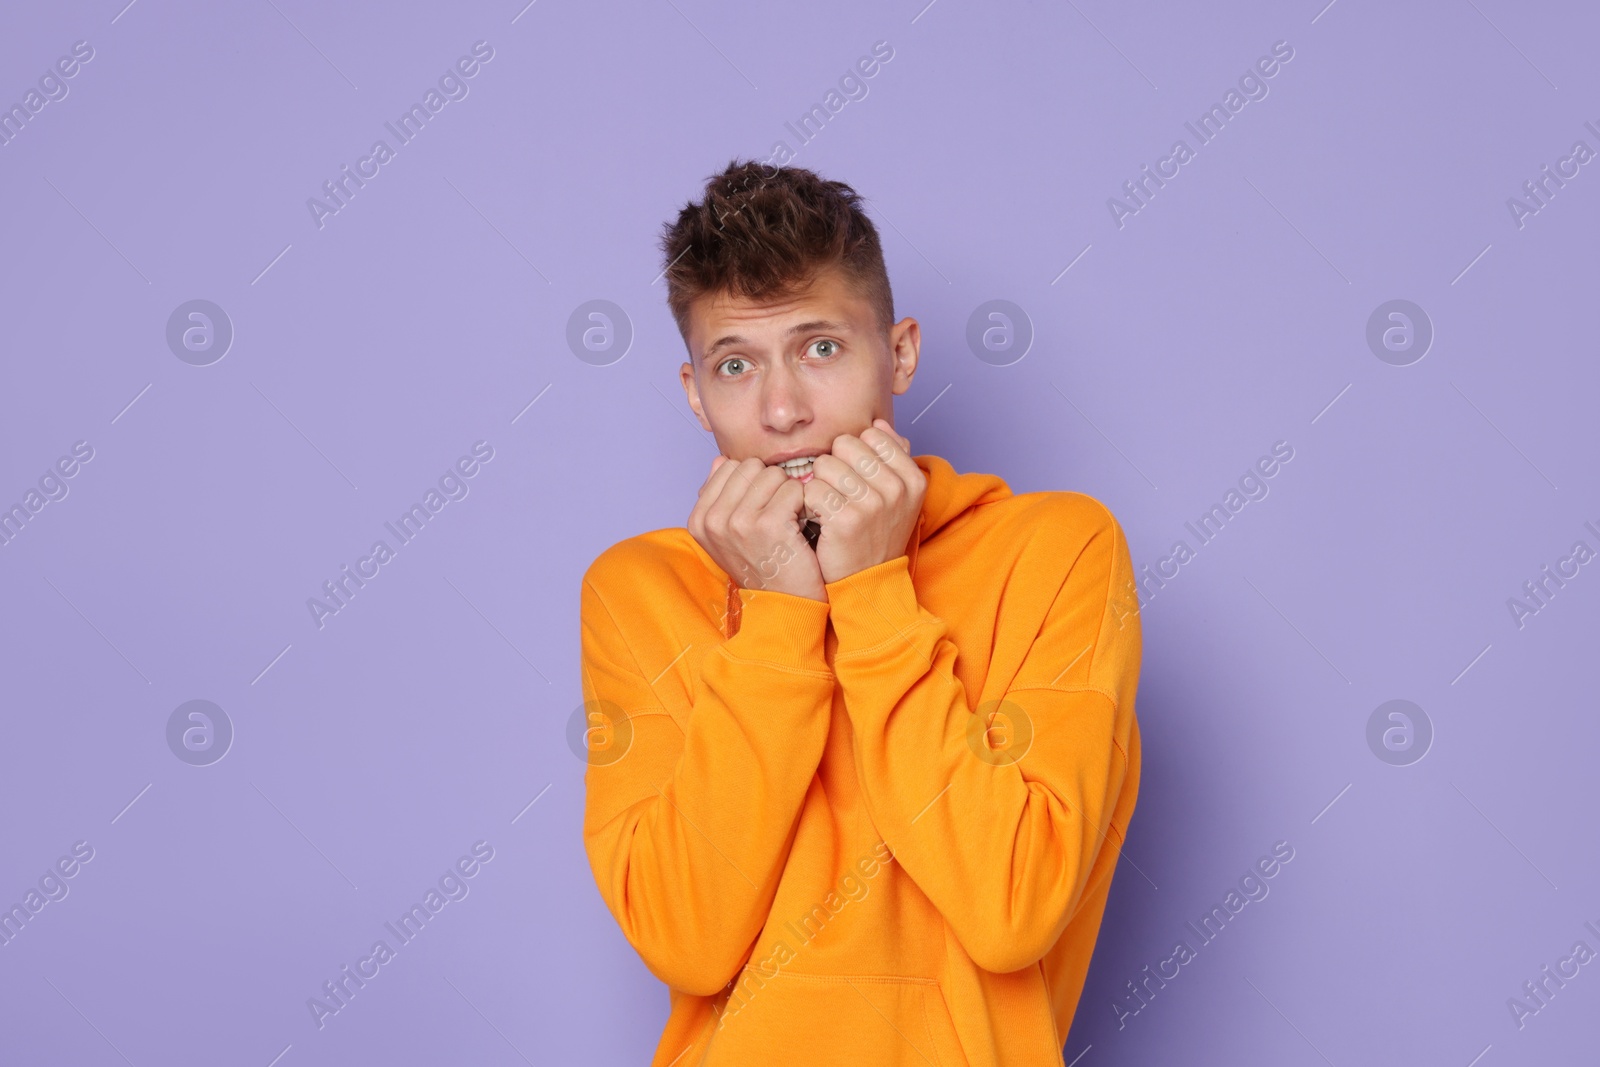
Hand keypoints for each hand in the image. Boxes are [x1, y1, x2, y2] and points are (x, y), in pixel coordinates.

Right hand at [688, 454, 827, 601]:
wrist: (784, 603)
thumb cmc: (762, 563)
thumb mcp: (729, 533)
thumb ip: (721, 495)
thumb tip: (721, 460)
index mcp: (699, 519)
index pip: (729, 466)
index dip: (752, 482)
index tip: (759, 508)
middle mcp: (713, 520)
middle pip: (751, 466)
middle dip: (770, 484)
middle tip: (777, 513)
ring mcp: (739, 522)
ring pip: (774, 474)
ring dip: (788, 493)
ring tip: (787, 520)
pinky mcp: (769, 525)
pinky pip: (793, 489)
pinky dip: (803, 504)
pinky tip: (799, 526)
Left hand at [801, 419, 926, 584]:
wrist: (868, 581)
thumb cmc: (877, 533)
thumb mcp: (899, 496)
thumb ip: (894, 457)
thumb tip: (879, 423)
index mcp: (912, 479)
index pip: (872, 435)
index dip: (855, 452)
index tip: (857, 477)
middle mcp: (896, 490)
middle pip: (845, 445)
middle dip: (834, 464)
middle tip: (839, 491)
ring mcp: (872, 505)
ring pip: (824, 465)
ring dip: (819, 483)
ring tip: (829, 504)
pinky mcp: (844, 521)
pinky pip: (811, 489)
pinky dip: (809, 502)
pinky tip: (819, 517)